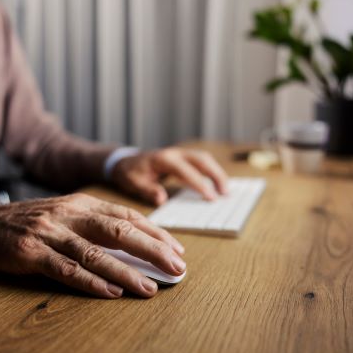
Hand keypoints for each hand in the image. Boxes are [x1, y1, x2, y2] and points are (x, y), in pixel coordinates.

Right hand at [0, 193, 185, 298]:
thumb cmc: (28, 222)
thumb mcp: (64, 214)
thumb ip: (93, 223)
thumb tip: (133, 243)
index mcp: (80, 203)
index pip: (125, 216)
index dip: (154, 232)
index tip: (176, 249)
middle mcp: (69, 214)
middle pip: (118, 231)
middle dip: (152, 249)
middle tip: (177, 267)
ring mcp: (50, 233)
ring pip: (95, 253)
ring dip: (126, 272)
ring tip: (150, 288)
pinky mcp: (32, 252)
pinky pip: (66, 270)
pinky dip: (91, 282)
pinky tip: (111, 293)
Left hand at [111, 148, 228, 205]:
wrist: (126, 161)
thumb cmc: (130, 173)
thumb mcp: (134, 183)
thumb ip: (148, 190)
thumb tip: (161, 199)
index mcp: (163, 159)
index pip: (185, 170)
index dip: (199, 183)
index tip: (210, 197)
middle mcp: (175, 153)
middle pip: (201, 159)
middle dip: (215, 175)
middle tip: (225, 194)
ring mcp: (180, 153)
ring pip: (204, 159)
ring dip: (217, 173)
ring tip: (226, 191)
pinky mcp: (183, 158)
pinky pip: (202, 162)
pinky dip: (212, 171)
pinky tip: (218, 184)